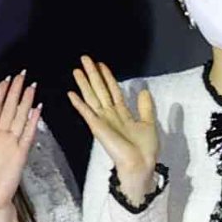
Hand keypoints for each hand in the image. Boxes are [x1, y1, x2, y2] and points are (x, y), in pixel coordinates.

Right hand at [69, 58, 161, 198]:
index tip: (101, 64)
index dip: (107, 77)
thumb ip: (145, 107)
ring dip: (84, 83)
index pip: (113, 90)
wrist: (141, 163)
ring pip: (92, 97)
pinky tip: (72, 94)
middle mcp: (110, 115)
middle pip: (100, 90)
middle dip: (92, 74)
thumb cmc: (144, 149)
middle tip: (84, 59)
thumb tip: (143, 90)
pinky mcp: (98, 128)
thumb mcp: (149, 123)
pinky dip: (79, 103)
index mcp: (122, 114)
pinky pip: (87, 112)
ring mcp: (102, 121)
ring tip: (77, 70)